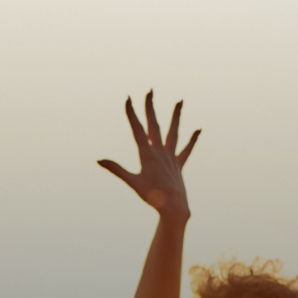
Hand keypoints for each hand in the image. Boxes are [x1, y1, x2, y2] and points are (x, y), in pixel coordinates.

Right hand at [98, 92, 199, 223]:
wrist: (173, 206)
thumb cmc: (151, 196)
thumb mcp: (132, 182)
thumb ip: (116, 169)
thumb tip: (99, 160)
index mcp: (147, 154)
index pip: (137, 129)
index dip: (131, 113)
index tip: (128, 99)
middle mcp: (160, 151)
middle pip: (154, 124)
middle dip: (150, 107)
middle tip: (150, 91)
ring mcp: (171, 156)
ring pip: (174, 131)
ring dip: (176, 116)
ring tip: (180, 101)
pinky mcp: (179, 164)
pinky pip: (187, 149)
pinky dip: (193, 139)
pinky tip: (198, 130)